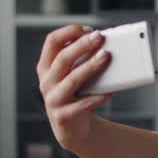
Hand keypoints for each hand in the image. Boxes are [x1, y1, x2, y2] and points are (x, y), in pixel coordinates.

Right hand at [37, 24, 112, 152]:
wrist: (73, 128)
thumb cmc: (77, 95)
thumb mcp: (74, 75)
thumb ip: (83, 60)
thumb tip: (107, 44)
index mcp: (46, 67)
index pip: (52, 42)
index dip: (69, 32)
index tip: (88, 29)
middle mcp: (47, 82)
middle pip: (62, 58)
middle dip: (82, 45)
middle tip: (100, 37)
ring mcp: (53, 100)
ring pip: (72, 80)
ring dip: (90, 67)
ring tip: (106, 57)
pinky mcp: (63, 116)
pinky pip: (82, 105)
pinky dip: (98, 97)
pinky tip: (111, 91)